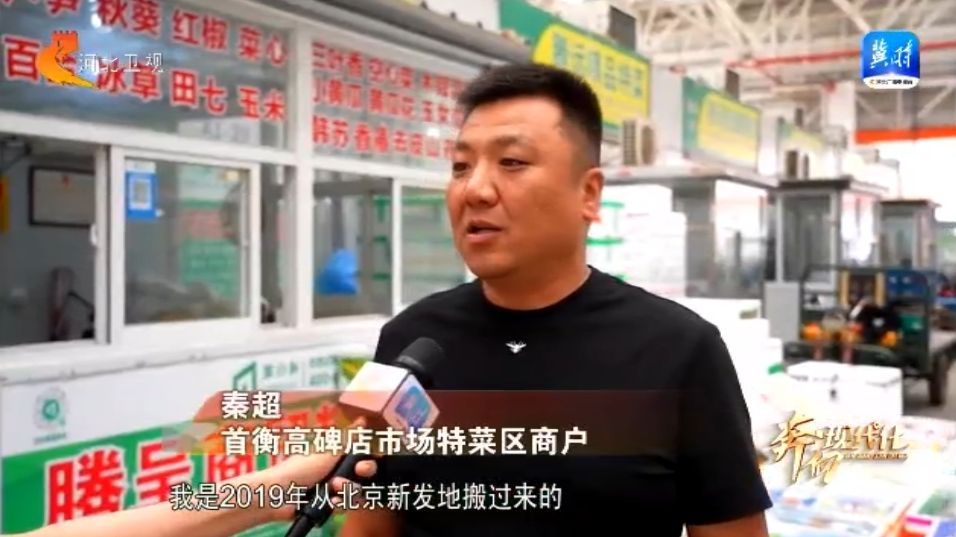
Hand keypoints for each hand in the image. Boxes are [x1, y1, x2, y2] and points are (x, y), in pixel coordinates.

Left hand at [255, 419, 377, 521]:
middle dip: (353, 483)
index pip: (361, 463)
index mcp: (336, 458)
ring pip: (353, 496)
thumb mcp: (328, 451)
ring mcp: (331, 491)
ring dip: (344, 495)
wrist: (279, 494)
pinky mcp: (326, 507)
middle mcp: (336, 473)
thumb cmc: (302, 468)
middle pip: (360, 481)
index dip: (366, 467)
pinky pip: (342, 508)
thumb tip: (362, 419)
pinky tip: (330, 503)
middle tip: (339, 483)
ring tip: (331, 493)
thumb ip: (348, 438)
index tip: (362, 469)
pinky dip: (337, 505)